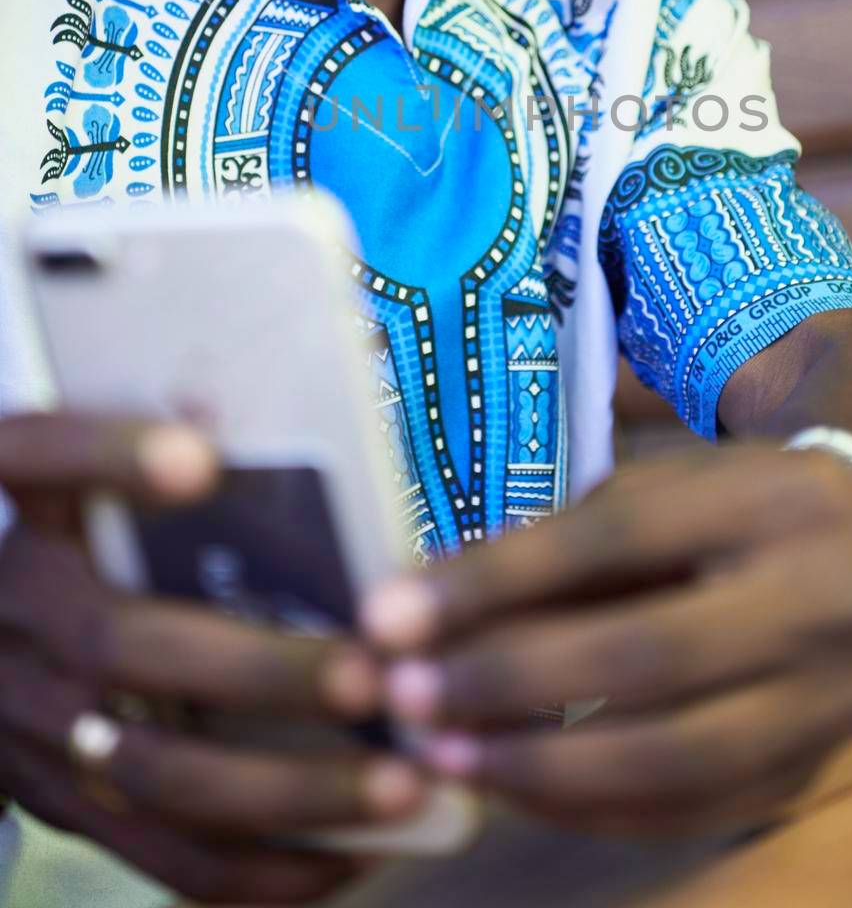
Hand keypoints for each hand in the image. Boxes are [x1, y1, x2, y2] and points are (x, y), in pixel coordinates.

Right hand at [0, 412, 426, 904]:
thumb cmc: (58, 523)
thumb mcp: (70, 466)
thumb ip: (141, 439)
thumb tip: (257, 399)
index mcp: (17, 504)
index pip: (41, 459)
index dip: (111, 456)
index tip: (201, 458)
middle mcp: (15, 612)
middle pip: (124, 644)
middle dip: (257, 668)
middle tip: (371, 677)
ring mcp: (31, 720)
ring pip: (155, 770)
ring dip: (288, 788)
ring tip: (403, 782)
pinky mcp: (61, 800)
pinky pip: (164, 856)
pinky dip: (265, 870)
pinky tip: (357, 852)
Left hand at [362, 444, 851, 837]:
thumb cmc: (734, 505)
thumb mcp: (659, 491)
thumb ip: (556, 546)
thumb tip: (422, 606)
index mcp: (769, 503)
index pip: (618, 542)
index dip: (498, 581)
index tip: (388, 614)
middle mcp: (815, 602)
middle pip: (649, 656)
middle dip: (511, 685)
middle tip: (404, 699)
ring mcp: (825, 702)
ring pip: (676, 758)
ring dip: (541, 768)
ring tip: (443, 759)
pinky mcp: (810, 772)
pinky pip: (690, 814)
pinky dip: (590, 810)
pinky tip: (513, 791)